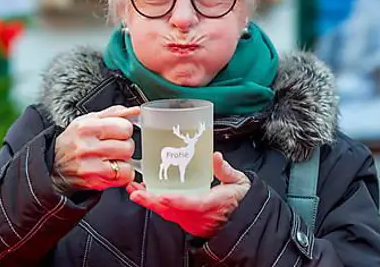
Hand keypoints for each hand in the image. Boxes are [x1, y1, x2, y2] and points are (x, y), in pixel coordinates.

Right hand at [53, 105, 139, 190]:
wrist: (54, 166)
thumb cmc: (73, 141)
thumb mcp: (88, 120)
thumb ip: (113, 113)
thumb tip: (135, 111)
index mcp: (86, 127)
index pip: (124, 127)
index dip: (124, 130)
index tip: (118, 133)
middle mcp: (87, 147)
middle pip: (128, 146)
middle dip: (124, 146)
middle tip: (113, 147)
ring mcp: (91, 167)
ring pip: (128, 163)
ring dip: (124, 161)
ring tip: (111, 158)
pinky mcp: (95, 182)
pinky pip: (124, 177)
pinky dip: (122, 174)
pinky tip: (111, 169)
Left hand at [127, 152, 250, 237]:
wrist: (244, 221)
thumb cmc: (241, 200)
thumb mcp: (238, 182)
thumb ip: (224, 169)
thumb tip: (215, 156)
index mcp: (212, 206)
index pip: (191, 204)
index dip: (175, 201)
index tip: (160, 196)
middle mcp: (200, 217)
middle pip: (172, 211)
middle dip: (152, 201)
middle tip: (135, 192)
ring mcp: (193, 222)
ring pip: (168, 214)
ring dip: (150, 203)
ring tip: (135, 191)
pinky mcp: (189, 223)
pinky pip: (170, 215)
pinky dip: (157, 206)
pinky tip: (147, 196)